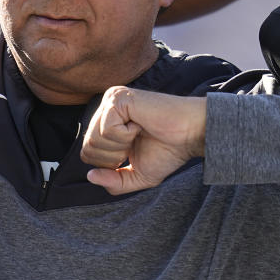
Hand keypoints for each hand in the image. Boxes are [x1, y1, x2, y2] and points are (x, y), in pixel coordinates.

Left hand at [81, 86, 205, 194]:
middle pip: (87, 147)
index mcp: (106, 122)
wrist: (191, 134)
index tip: (132, 152)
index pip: (87, 152)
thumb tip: (90, 177)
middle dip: (113, 156)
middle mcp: (105, 108)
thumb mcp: (137, 175)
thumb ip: (114, 182)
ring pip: (94, 139)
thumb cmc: (168, 150)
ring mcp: (111, 100)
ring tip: (139, 133)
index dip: (109, 163)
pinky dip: (126, 135)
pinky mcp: (118, 98)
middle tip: (136, 143)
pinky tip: (140, 124)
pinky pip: (107, 129)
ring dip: (121, 145)